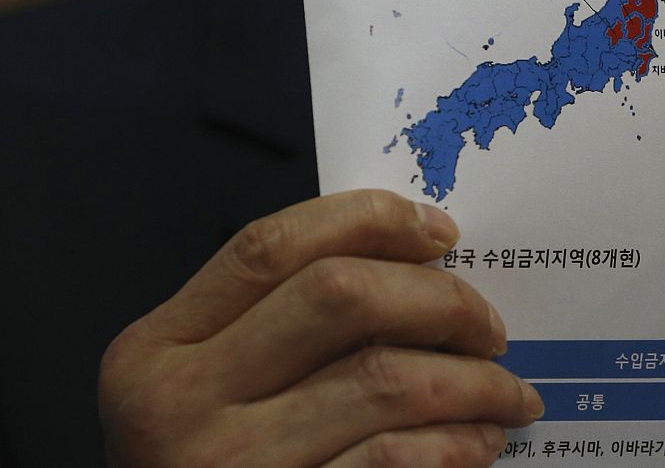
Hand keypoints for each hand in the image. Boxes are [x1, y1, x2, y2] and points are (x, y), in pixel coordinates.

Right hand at [99, 189, 543, 466]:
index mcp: (158, 347)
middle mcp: (180, 402)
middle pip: (338, 295)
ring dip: (472, 381)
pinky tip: (479, 441)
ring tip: (507, 392)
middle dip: (439, 298)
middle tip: (488, 326)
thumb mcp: (204, 389)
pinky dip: (454, 444)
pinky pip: (391, 458)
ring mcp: (230, 465)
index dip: (369, 221)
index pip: (271, 246)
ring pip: (382, 378)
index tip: (441, 232)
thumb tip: (412, 266)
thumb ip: (274, 326)